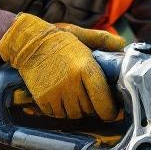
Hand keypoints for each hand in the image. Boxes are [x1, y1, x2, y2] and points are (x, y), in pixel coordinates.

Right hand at [0, 13, 119, 119]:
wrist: (27, 43)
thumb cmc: (58, 40)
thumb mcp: (81, 35)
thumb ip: (103, 40)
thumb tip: (123, 45)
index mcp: (85, 67)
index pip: (103, 99)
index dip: (110, 110)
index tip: (111, 112)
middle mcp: (71, 82)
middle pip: (89, 109)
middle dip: (91, 106)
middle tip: (88, 96)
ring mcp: (56, 92)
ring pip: (74, 114)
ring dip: (76, 109)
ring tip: (73, 94)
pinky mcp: (43, 99)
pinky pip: (58, 114)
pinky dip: (61, 110)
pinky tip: (60, 96)